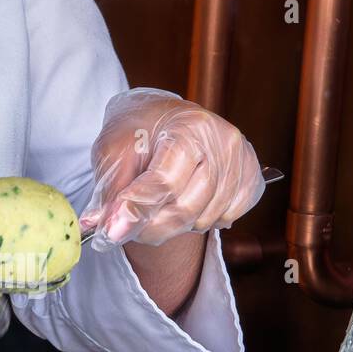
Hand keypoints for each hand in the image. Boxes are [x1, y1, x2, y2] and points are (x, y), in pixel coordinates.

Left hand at [79, 88, 264, 249]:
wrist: (164, 119)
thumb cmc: (139, 132)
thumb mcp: (113, 150)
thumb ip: (110, 189)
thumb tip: (101, 226)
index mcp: (189, 126)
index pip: (165, 181)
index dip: (137, 210)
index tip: (113, 232)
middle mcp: (223, 141)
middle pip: (186, 207)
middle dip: (151, 227)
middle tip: (127, 228)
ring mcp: (242, 161)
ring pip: (203, 219)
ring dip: (173, 225)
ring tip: (157, 206)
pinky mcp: (251, 179)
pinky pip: (225, 220)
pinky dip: (200, 221)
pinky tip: (185, 201)